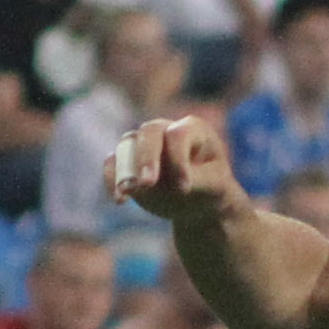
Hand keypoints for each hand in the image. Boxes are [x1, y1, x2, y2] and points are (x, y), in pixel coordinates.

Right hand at [110, 115, 244, 224]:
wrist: (197, 199)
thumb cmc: (211, 187)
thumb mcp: (216, 185)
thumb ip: (198, 181)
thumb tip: (176, 184)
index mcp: (192, 129)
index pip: (179, 136)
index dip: (178, 160)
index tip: (183, 188)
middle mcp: (165, 130)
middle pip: (149, 133)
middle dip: (146, 157)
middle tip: (147, 183)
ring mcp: (144, 144)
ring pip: (127, 145)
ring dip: (124, 169)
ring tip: (125, 194)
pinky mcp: (128, 162)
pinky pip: (113, 164)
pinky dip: (111, 179)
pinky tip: (119, 199)